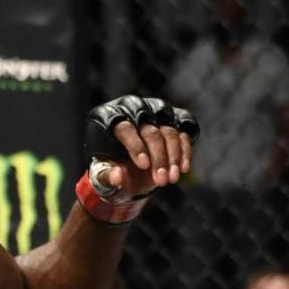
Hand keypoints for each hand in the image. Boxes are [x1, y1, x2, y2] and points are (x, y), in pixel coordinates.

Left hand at [84, 95, 199, 197]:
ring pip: (170, 131)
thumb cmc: (111, 167)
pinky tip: (183, 169)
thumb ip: (106, 177)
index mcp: (106, 117)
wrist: (128, 166)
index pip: (125, 127)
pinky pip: (184, 131)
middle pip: (150, 131)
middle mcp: (131, 108)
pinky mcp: (172, 118)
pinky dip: (185, 151)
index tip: (144, 166)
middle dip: (159, 158)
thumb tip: (117, 175)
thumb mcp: (102, 176)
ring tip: (172, 178)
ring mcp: (154, 111)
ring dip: (174, 157)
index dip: (136, 146)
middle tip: (161, 180)